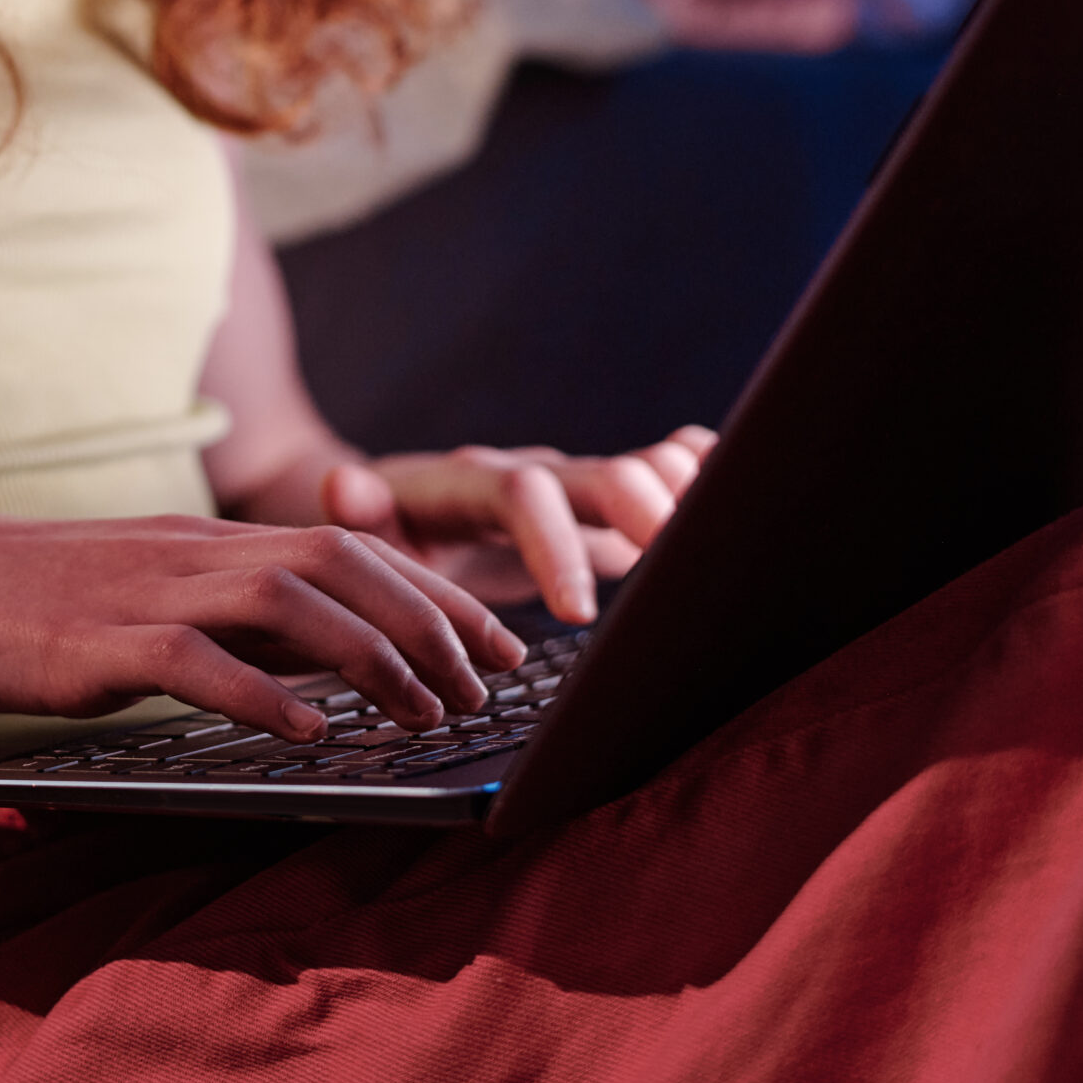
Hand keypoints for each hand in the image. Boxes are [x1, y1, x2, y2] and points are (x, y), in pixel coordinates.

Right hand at [0, 512, 534, 744]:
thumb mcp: (119, 600)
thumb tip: (301, 671)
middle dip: (432, 620)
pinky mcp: (85, 643)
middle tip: (491, 685)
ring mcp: (134, 591)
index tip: (493, 642)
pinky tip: (313, 734)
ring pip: (288, 598)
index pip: (341, 545)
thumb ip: (204, 621)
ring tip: (427, 712)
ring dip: (374, 656)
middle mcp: (179, 552)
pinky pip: (192, 660)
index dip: (431, 591)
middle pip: (339, 560)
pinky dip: (264, 696)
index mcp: (190, 543)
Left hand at [317, 428, 716, 624]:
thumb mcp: (364, 534)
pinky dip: (702, 472)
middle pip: (598, 474)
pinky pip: (665, 469)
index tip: (579, 614)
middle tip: (682, 566)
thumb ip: (362, 513)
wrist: (396, 512)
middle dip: (642, 512)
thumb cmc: (383, 535)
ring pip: (642, 468)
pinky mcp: (606, 504)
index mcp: (472, 484)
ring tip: (726, 529)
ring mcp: (576, 485)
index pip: (522, 497)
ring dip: (685, 491)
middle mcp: (533, 475)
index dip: (556, 548)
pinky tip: (739, 491)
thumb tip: (343, 488)